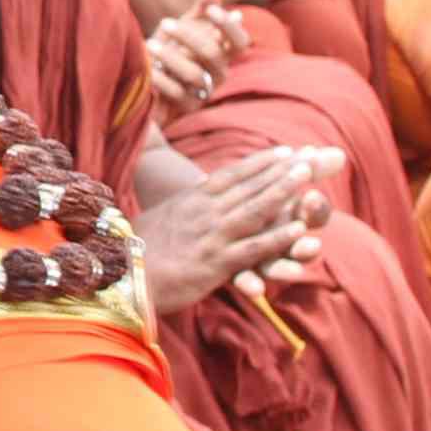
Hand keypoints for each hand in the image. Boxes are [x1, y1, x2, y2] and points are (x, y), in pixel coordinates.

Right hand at [136, 145, 319, 313]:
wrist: (121, 279)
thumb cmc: (133, 253)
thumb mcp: (156, 222)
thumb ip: (176, 213)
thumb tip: (179, 207)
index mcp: (190, 201)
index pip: (231, 175)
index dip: (260, 163)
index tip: (284, 152)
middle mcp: (203, 212)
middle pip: (248, 185)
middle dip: (280, 169)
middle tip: (308, 155)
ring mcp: (210, 236)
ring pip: (254, 209)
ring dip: (283, 191)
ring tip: (307, 177)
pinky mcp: (214, 263)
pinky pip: (251, 247)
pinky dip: (277, 237)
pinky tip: (298, 230)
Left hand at [141, 8, 240, 119]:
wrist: (150, 84)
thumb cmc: (172, 50)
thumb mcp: (186, 26)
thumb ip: (202, 8)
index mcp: (224, 53)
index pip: (240, 42)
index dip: (229, 27)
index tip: (211, 11)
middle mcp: (220, 73)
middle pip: (213, 54)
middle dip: (189, 36)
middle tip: (165, 23)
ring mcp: (205, 91)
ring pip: (194, 73)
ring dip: (170, 56)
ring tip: (150, 44)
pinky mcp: (188, 107)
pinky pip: (176, 92)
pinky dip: (161, 78)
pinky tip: (147, 68)